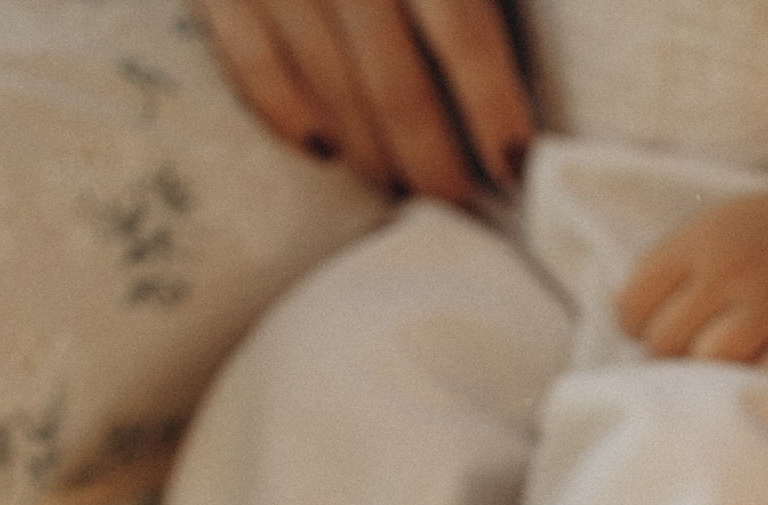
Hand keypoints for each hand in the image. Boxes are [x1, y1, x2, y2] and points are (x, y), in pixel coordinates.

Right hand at [199, 0, 533, 201]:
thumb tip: (510, 69)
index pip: (462, 32)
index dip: (493, 106)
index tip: (518, 164)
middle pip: (398, 87)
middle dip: (434, 163)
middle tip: (463, 209)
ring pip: (332, 91)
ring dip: (373, 154)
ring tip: (407, 192)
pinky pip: (249, 61)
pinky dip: (285, 114)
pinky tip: (324, 151)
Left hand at [615, 151, 767, 378]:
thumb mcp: (714, 228)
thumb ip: (670, 269)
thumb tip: (629, 329)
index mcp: (700, 241)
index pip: (632, 308)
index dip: (639, 326)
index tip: (664, 325)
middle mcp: (734, 271)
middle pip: (666, 342)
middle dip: (671, 356)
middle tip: (693, 352)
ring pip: (711, 363)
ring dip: (709, 376)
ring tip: (721, 367)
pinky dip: (763, 382)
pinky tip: (763, 371)